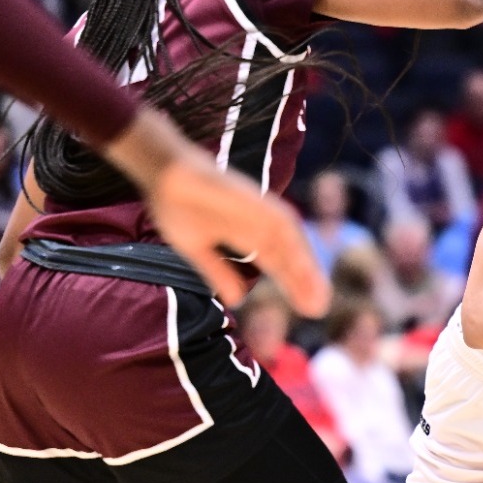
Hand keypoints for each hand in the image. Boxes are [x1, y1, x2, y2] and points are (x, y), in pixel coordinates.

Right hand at [105, 110, 330, 317]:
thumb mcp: (197, 250)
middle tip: (319, 308)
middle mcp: (258, 224)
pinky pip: (279, 221)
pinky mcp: (255, 199)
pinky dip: (293, 242)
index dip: (291, 284)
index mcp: (246, 235)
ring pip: (289, 241)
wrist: (164, 173)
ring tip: (316, 294)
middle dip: (303, 281)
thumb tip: (237, 300)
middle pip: (287, 256)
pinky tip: (304, 264)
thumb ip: (218, 272)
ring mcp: (259, 211)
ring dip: (304, 266)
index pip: (276, 263)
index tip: (307, 309)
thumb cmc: (176, 206)